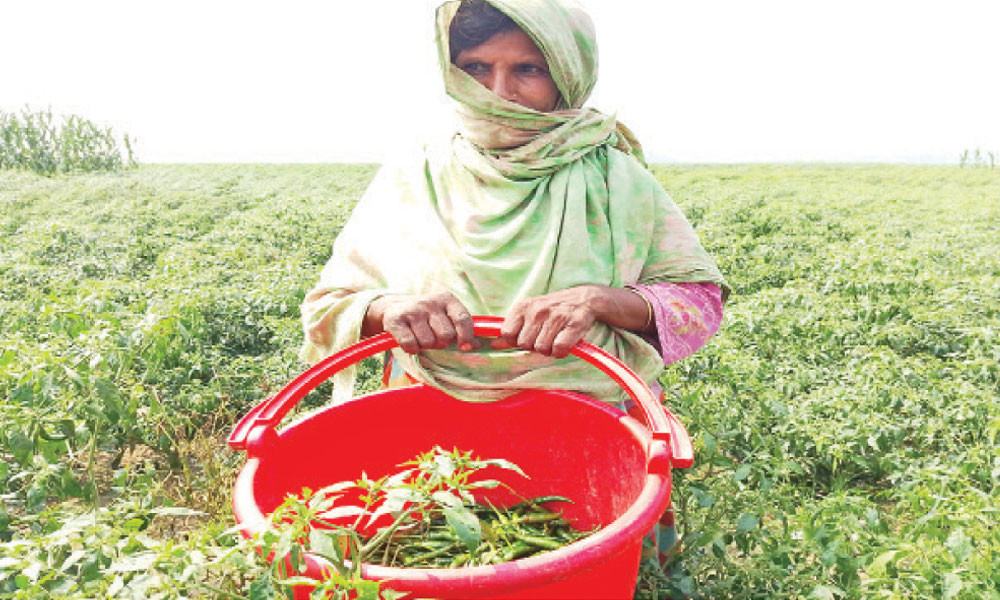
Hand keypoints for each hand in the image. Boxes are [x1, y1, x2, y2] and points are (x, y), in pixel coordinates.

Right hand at [364, 292, 479, 353]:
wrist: (393, 306)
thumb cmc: (427, 315)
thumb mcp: (445, 314)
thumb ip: (462, 327)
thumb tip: (480, 345)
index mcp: (446, 298)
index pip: (462, 318)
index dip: (466, 336)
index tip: (464, 347)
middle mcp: (430, 302)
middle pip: (446, 335)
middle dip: (441, 342)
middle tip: (434, 338)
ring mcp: (412, 310)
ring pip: (428, 342)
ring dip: (425, 346)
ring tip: (420, 337)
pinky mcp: (395, 320)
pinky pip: (410, 345)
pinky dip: (412, 349)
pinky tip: (410, 341)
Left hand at [490, 285, 652, 357]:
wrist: (585, 298)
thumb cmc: (552, 310)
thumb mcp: (529, 314)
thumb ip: (511, 330)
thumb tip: (492, 345)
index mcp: (523, 306)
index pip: (507, 334)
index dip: (517, 340)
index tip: (528, 335)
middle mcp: (538, 310)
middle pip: (524, 344)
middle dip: (534, 345)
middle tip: (546, 336)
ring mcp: (556, 316)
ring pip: (541, 349)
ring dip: (549, 349)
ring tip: (556, 338)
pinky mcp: (573, 325)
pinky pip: (559, 350)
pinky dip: (562, 351)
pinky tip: (566, 343)